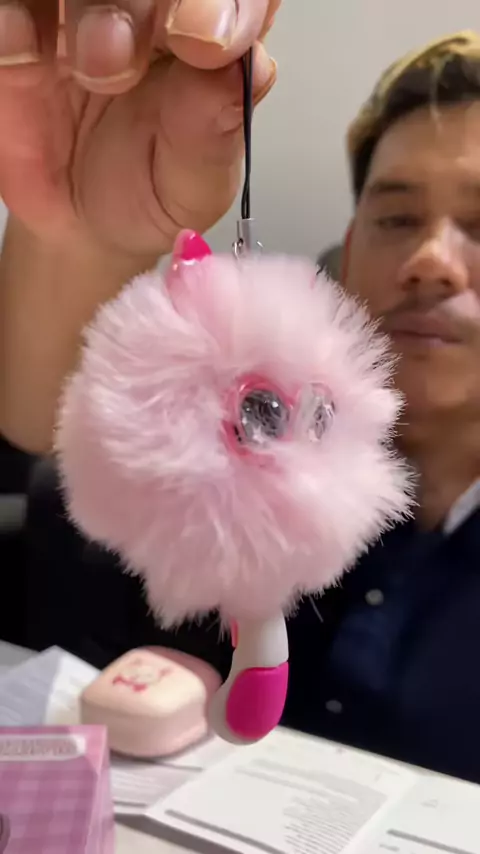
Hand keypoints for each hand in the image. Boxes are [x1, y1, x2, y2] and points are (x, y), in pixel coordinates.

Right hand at [0, 0, 277, 258]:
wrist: (82, 224)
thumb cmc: (148, 191)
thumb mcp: (194, 182)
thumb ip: (216, 128)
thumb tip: (250, 70)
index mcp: (209, 33)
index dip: (233, 1)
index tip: (209, 39)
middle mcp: (147, 9)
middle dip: (156, 3)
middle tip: (154, 50)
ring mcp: (77, 14)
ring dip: (91, 9)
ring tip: (98, 69)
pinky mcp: (20, 31)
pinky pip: (9, 8)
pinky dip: (15, 25)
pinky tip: (27, 58)